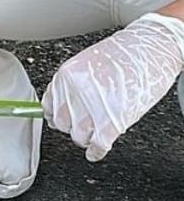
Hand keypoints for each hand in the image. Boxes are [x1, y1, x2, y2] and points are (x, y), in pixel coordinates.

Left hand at [42, 12, 183, 160]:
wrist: (151, 48)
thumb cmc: (124, 53)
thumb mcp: (88, 63)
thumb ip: (74, 84)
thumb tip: (65, 104)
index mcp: (67, 75)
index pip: (49, 104)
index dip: (55, 115)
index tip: (59, 120)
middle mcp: (75, 91)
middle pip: (62, 123)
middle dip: (71, 128)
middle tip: (82, 127)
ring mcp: (93, 106)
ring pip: (78, 136)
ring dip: (85, 139)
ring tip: (93, 136)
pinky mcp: (112, 121)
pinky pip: (97, 144)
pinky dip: (96, 152)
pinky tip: (96, 152)